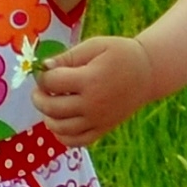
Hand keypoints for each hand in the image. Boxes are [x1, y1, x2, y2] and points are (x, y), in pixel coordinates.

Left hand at [32, 32, 158, 143]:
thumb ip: (68, 56)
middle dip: (38, 97)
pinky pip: (76, 141)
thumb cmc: (120, 54)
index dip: (43, 77)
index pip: (51, 83)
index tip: (47, 72)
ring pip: (60, 128)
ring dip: (47, 117)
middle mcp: (92, 103)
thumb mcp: (96, 46)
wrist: (148, 73)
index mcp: (90, 79)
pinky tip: (60, 122)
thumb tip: (44, 68)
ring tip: (50, 105)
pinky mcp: (103, 129)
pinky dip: (62, 136)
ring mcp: (98, 119)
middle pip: (51, 107)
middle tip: (41, 90)